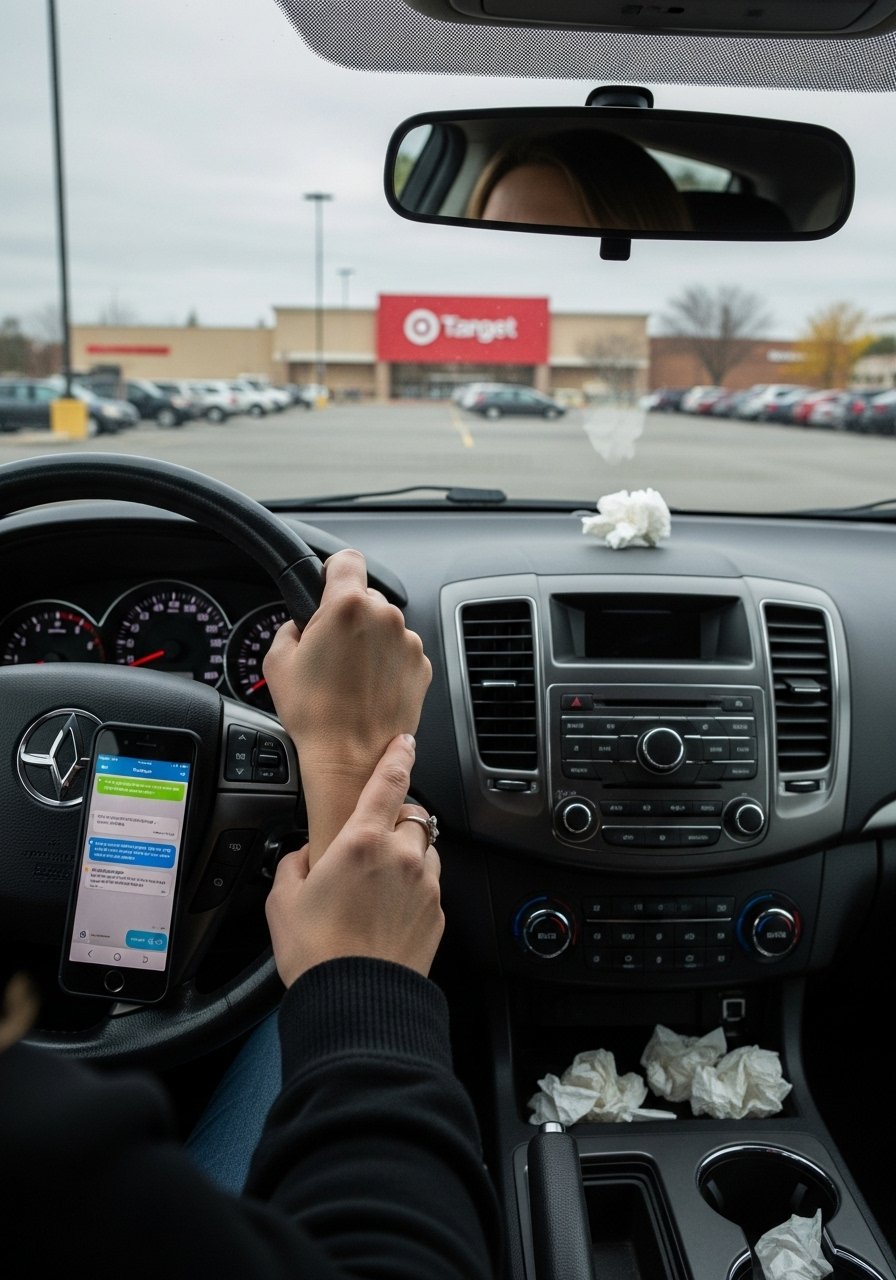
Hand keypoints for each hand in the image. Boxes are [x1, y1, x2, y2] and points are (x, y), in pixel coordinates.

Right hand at [263, 548, 431, 860]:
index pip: (347, 559)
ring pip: (385, 626)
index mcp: (347, 607)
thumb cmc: (315, 714)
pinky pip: (401, 651)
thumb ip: (290, 627)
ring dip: (370, 641)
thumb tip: (301, 625)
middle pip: (366, 597)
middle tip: (330, 649)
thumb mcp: (278, 662)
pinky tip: (368, 688)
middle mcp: (385, 617)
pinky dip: (387, 663)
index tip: (328, 583)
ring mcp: (408, 642)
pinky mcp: (422, 667)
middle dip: (349, 616)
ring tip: (349, 676)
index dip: (334, 570)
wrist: (351, 757)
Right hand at [265, 734, 442, 985]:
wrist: (357, 1003)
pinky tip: (389, 909)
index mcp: (362, 841)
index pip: (389, 781)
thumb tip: (304, 855)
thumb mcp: (283, 899)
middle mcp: (401, 856)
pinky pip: (430, 884)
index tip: (405, 742)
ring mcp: (425, 885)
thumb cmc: (317, 952)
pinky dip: (414, 886)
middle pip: (412, 815)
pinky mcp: (437, 913)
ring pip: (426, 848)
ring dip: (409, 851)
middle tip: (372, 841)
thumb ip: (294, 864)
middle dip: (396, 818)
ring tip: (379, 880)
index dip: (399, 755)